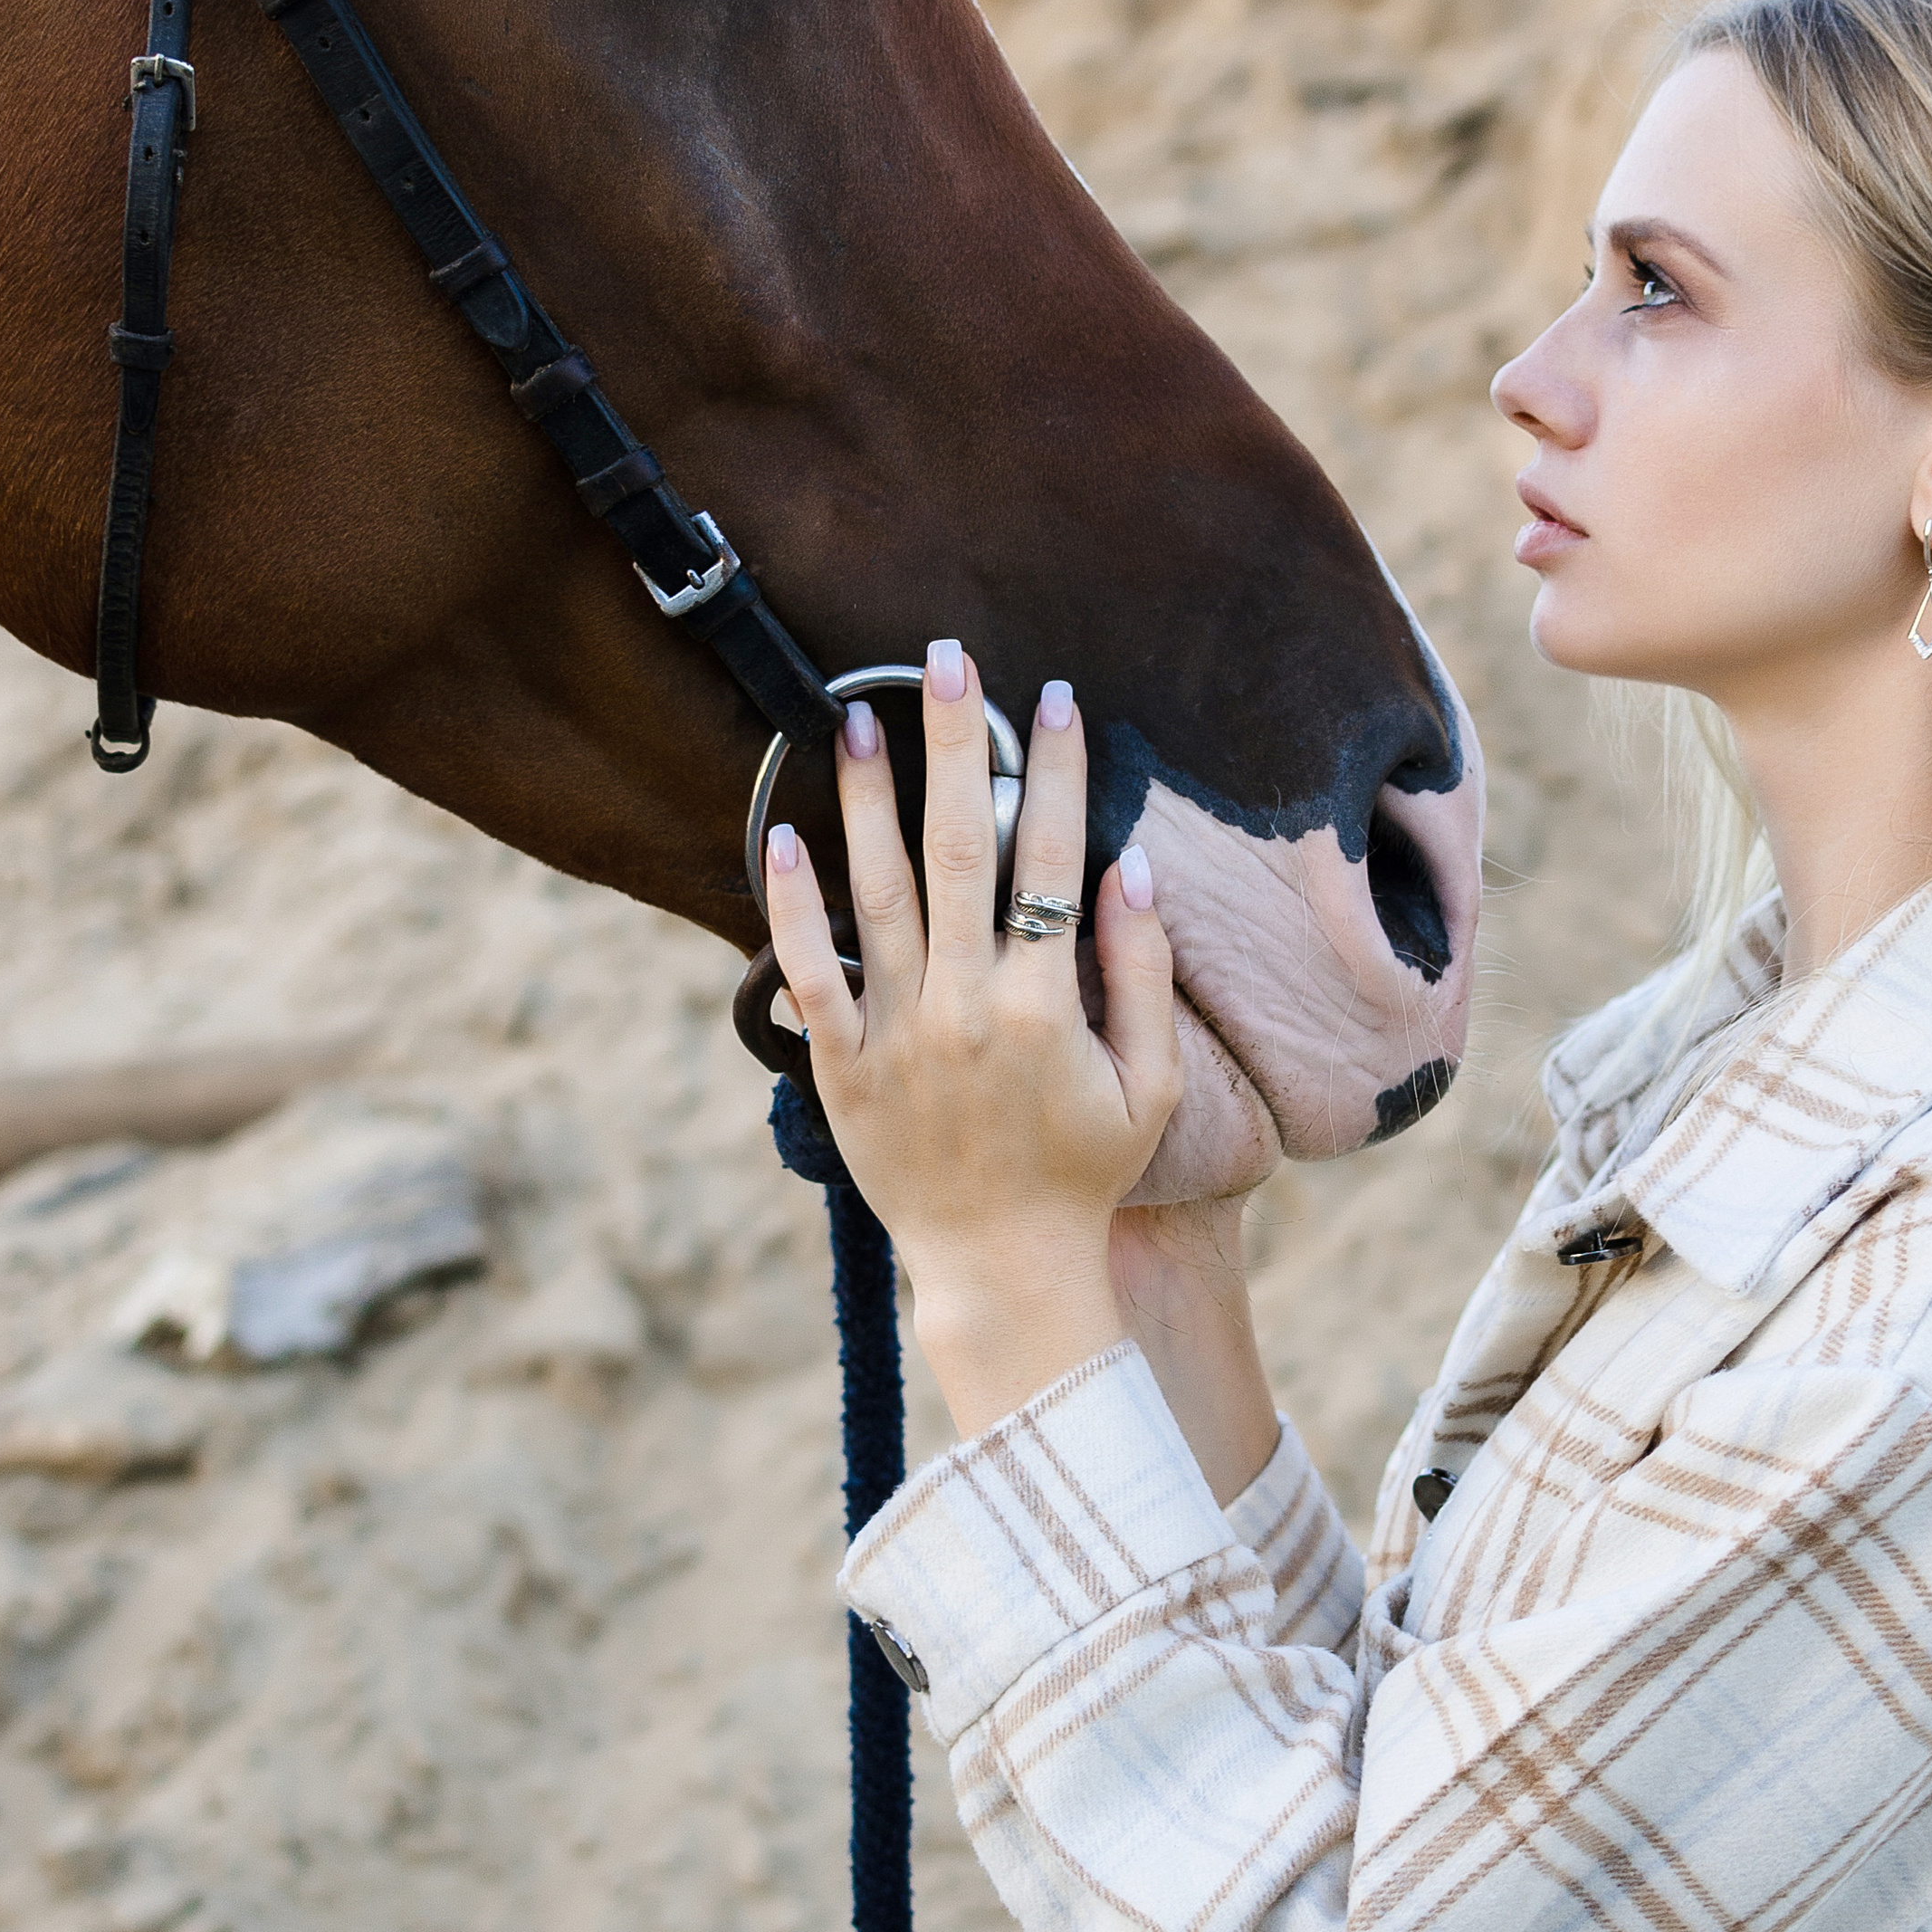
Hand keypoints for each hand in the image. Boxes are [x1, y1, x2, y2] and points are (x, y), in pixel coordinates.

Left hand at [762, 640, 1184, 1438]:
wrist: (1002, 1270)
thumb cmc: (1084, 1174)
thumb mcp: (1150, 1083)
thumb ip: (1144, 973)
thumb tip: (1129, 866)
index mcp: (1047, 1006)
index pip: (1051, 860)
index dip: (1056, 773)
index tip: (1054, 699)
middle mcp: (966, 1007)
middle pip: (959, 850)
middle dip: (958, 747)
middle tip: (948, 660)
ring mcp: (896, 1035)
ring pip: (877, 894)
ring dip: (870, 799)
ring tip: (860, 717)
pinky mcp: (841, 1065)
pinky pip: (808, 972)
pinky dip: (791, 907)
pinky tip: (780, 837)